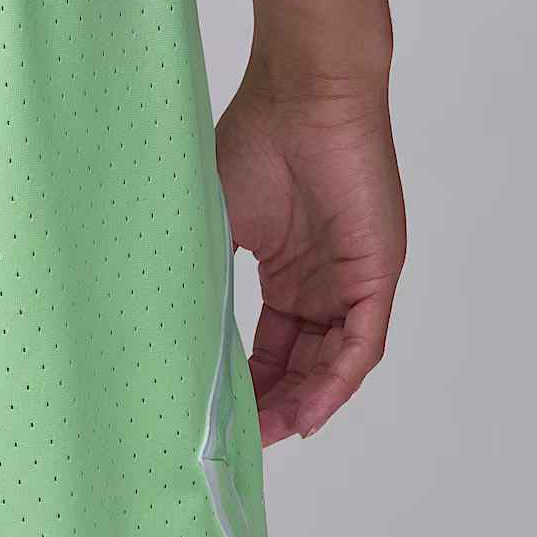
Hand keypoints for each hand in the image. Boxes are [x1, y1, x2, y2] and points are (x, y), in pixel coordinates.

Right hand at [216, 70, 404, 445]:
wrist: (302, 95)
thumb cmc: (253, 142)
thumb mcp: (213, 224)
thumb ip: (201, 276)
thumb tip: (160, 329)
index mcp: (284, 270)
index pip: (269, 346)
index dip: (247, 386)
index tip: (216, 416)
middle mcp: (322, 282)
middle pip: (303, 364)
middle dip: (275, 406)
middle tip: (242, 441)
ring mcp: (352, 279)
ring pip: (333, 362)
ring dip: (306, 404)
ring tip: (271, 436)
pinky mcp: (377, 271)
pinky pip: (362, 344)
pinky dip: (337, 382)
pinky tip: (311, 412)